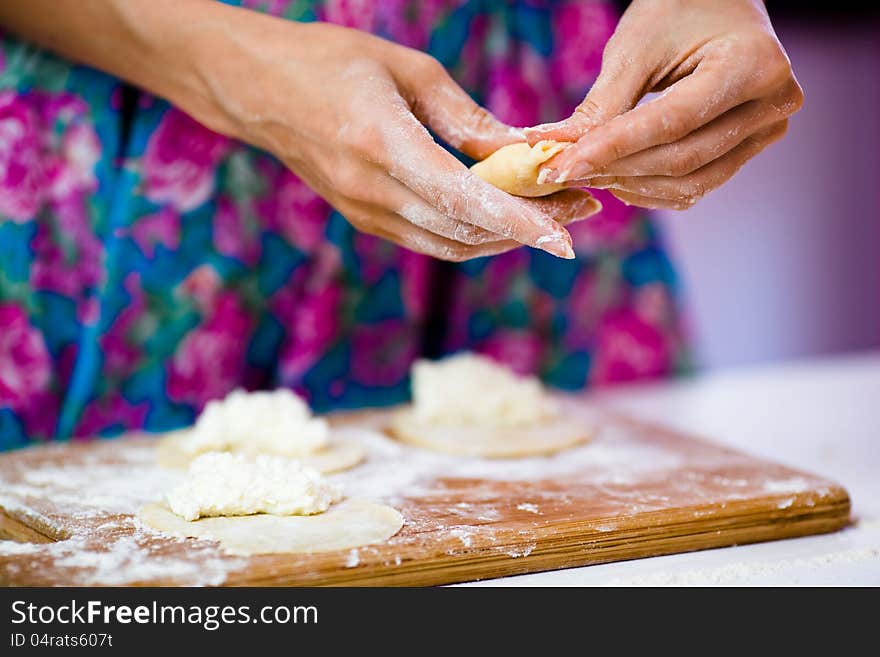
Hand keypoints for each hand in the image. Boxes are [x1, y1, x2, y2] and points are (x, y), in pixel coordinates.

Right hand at [195, 14, 597, 259]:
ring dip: (505, 238)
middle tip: (579, 206)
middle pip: (466, 232)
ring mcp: (364, 213)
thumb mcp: (406, 70)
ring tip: (552, 214)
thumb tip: (520, 153)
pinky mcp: (363, 219)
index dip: (521, 223)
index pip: (465, 200)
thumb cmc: (330, 61)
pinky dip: (473, 236)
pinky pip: (429, 241)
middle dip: (529, 228)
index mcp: (382, 144)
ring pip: (450, 246)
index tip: (567, 238)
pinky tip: (502, 216)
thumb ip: (464, 118)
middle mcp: (371, 191)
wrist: (256, 89)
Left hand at [526, 0, 802, 209]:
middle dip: (615, 168)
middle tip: (563, 170)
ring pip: (690, 181)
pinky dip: (652, 189)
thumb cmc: (679, 9)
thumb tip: (554, 150)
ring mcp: (766, 131)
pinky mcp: (750, 149)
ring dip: (631, 184)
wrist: (718, 3)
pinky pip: (698, 185)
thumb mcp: (636, 47)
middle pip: (682, 157)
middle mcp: (772, 103)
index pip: (672, 121)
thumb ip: (602, 104)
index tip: (561, 163)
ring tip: (586, 174)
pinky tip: (617, 180)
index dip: (612, 147)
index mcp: (754, 64)